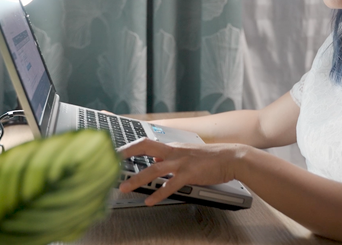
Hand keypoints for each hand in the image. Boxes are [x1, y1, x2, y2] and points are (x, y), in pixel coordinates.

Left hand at [117, 138, 247, 205]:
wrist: (231, 157)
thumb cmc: (210, 157)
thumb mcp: (186, 153)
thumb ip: (169, 156)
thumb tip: (155, 158)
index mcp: (171, 146)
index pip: (145, 142)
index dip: (128, 146)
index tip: (114, 151)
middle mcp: (173, 151)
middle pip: (144, 147)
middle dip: (126, 153)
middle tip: (110, 162)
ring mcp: (181, 162)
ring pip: (154, 168)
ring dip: (137, 179)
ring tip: (124, 188)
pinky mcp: (190, 173)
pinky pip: (171, 185)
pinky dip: (159, 194)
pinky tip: (150, 201)